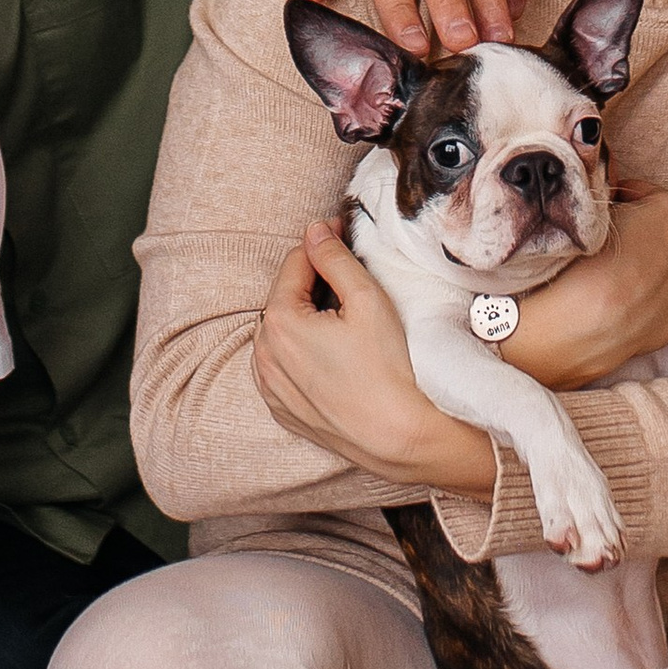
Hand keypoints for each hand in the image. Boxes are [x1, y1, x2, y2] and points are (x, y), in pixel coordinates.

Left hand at [251, 222, 481, 486]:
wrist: (403, 438)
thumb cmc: (391, 368)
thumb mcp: (368, 300)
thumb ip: (335, 258)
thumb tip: (314, 231)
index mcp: (279, 321)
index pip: (295, 264)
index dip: (322, 244)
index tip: (343, 234)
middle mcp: (264, 354)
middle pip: (285, 298)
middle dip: (312, 283)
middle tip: (350, 277)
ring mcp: (271, 388)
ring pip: (282, 334)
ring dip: (304, 319)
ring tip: (343, 319)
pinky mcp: (284, 411)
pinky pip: (283, 370)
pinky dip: (300, 354)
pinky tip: (332, 355)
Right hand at [502, 187, 667, 390]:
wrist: (581, 324)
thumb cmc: (581, 266)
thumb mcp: (592, 215)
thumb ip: (616, 207)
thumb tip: (617, 211)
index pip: (648, 195)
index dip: (628, 202)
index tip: (612, 214)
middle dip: (649, 237)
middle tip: (618, 251)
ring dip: (666, 268)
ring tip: (633, 279)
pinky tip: (648, 302)